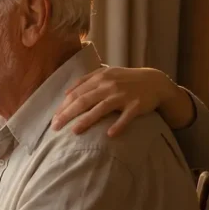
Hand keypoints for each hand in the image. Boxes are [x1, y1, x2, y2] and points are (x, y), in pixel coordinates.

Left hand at [51, 66, 188, 135]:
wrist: (155, 82)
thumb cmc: (125, 80)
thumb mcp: (106, 74)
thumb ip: (86, 80)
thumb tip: (66, 93)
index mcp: (100, 78)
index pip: (76, 93)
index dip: (63, 106)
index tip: (53, 118)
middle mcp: (109, 85)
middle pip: (84, 101)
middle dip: (67, 114)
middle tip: (55, 127)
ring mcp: (123, 95)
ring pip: (101, 108)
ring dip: (87, 120)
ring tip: (74, 131)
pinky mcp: (136, 105)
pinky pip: (126, 117)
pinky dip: (118, 125)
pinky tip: (110, 134)